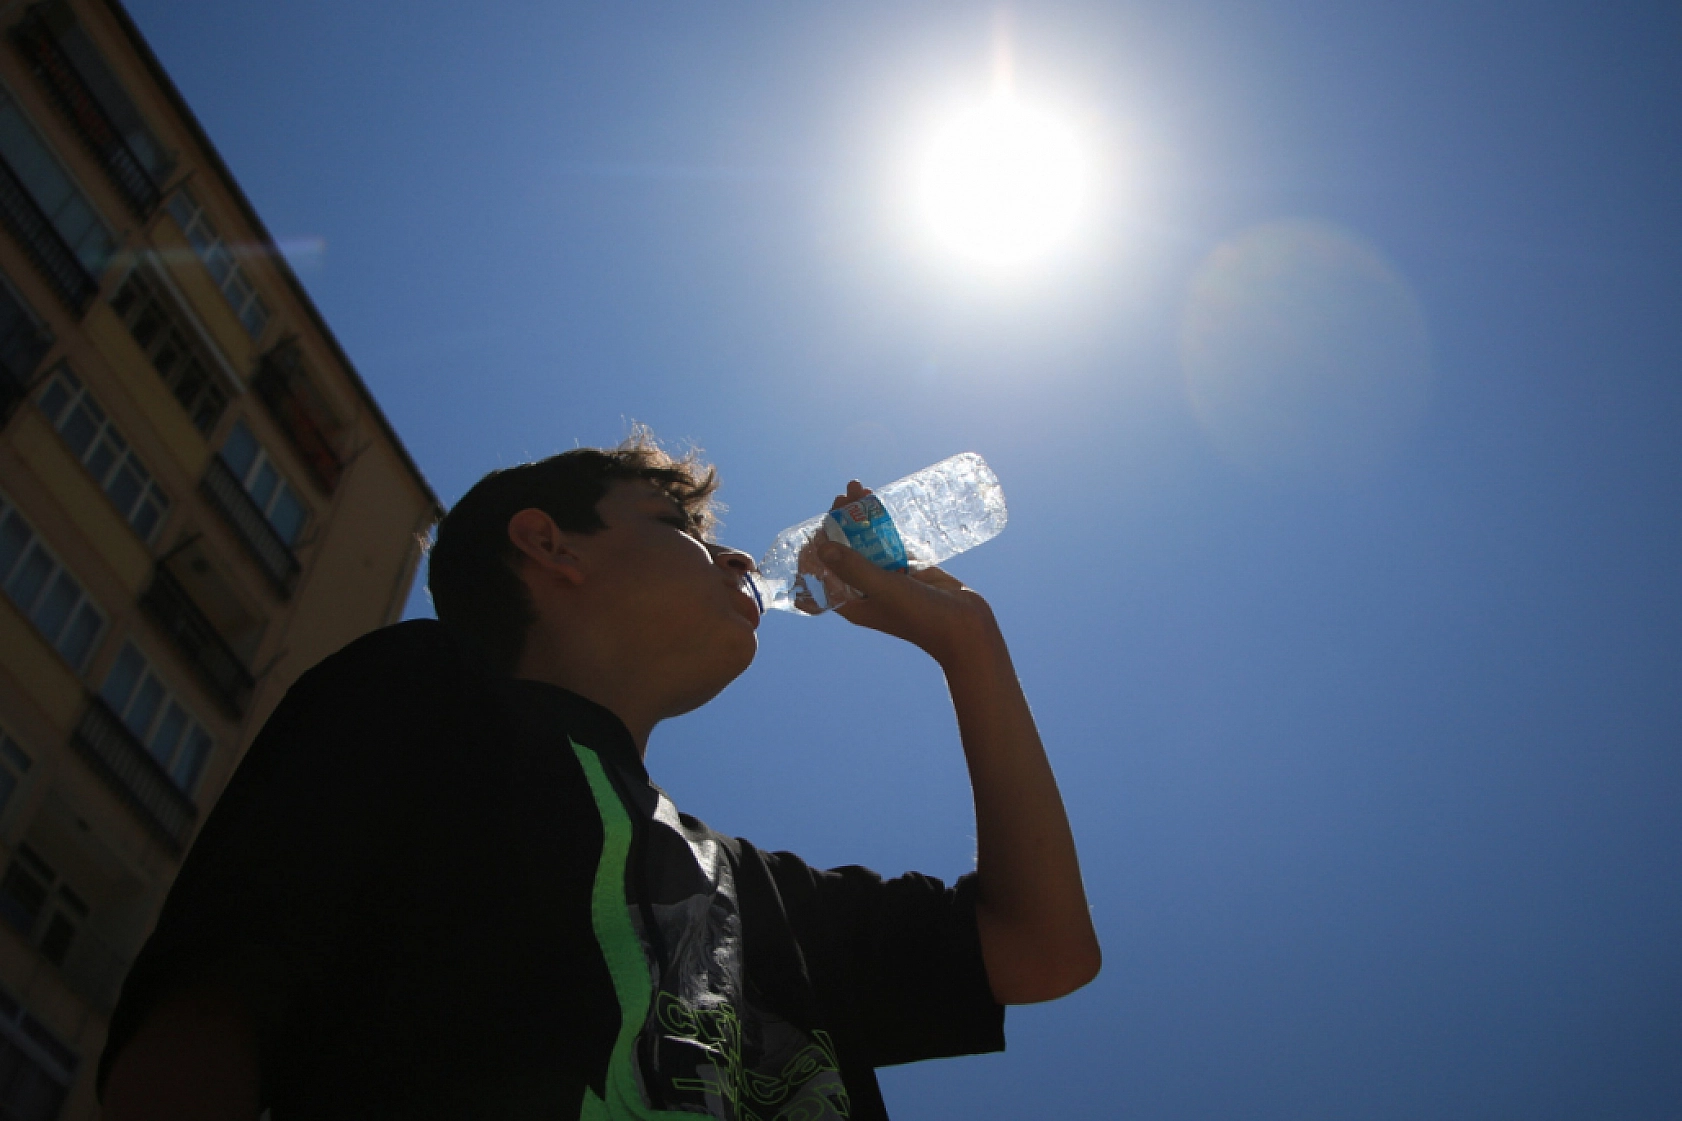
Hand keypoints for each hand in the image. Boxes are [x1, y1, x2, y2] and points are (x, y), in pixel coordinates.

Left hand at [817, 481, 1001, 667]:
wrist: (966, 625)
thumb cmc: (922, 616)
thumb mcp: (885, 589)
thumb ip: (854, 569)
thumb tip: (821, 547)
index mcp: (851, 602)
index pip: (821, 573)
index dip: (815, 549)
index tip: (819, 524)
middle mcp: (864, 589)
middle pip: (843, 551)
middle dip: (840, 523)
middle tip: (843, 496)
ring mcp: (886, 577)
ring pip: (866, 542)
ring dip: (861, 517)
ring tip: (859, 488)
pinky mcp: (906, 567)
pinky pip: (888, 540)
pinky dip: (882, 523)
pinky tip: (879, 502)